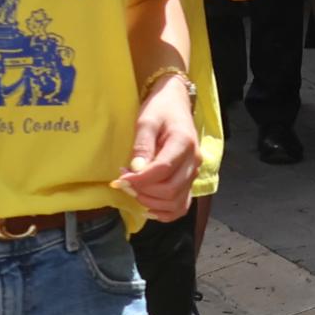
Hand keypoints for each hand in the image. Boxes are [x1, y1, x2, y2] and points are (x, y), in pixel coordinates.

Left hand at [118, 72, 198, 221]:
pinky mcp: (190, 180)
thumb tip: (136, 170)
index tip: (119, 179)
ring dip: (151, 202)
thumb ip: (142, 145)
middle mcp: (194, 161)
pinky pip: (182, 205)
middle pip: (170, 190)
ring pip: (176, 202)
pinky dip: (165, 212)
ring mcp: (194, 172)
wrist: (176, 103)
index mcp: (184, 143)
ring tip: (134, 190)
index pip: (163, 170)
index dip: (140, 180)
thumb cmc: (160, 109)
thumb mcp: (146, 120)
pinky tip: (148, 205)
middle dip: (143, 191)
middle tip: (123, 183)